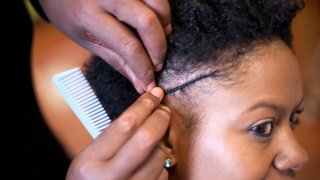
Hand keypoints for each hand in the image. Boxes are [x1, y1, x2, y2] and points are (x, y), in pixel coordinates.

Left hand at [38, 0, 170, 92]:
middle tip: (158, 63)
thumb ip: (117, 61)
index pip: (127, 45)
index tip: (150, 81)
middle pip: (146, 21)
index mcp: (90, 16)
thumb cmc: (69, 14)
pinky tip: (158, 21)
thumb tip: (140, 83)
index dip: (143, 67)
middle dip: (158, 47)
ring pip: (157, 2)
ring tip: (159, 40)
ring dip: (165, 25)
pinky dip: (162, 10)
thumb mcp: (87, 41)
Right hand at [66, 87, 170, 179]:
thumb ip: (113, 138)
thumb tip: (145, 113)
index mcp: (91, 162)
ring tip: (150, 146)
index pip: (125, 125)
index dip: (144, 105)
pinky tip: (149, 166)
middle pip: (147, 138)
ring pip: (160, 156)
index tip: (155, 95)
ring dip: (161, 145)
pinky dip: (160, 165)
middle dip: (160, 118)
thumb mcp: (89, 158)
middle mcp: (111, 178)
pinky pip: (163, 173)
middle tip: (164, 109)